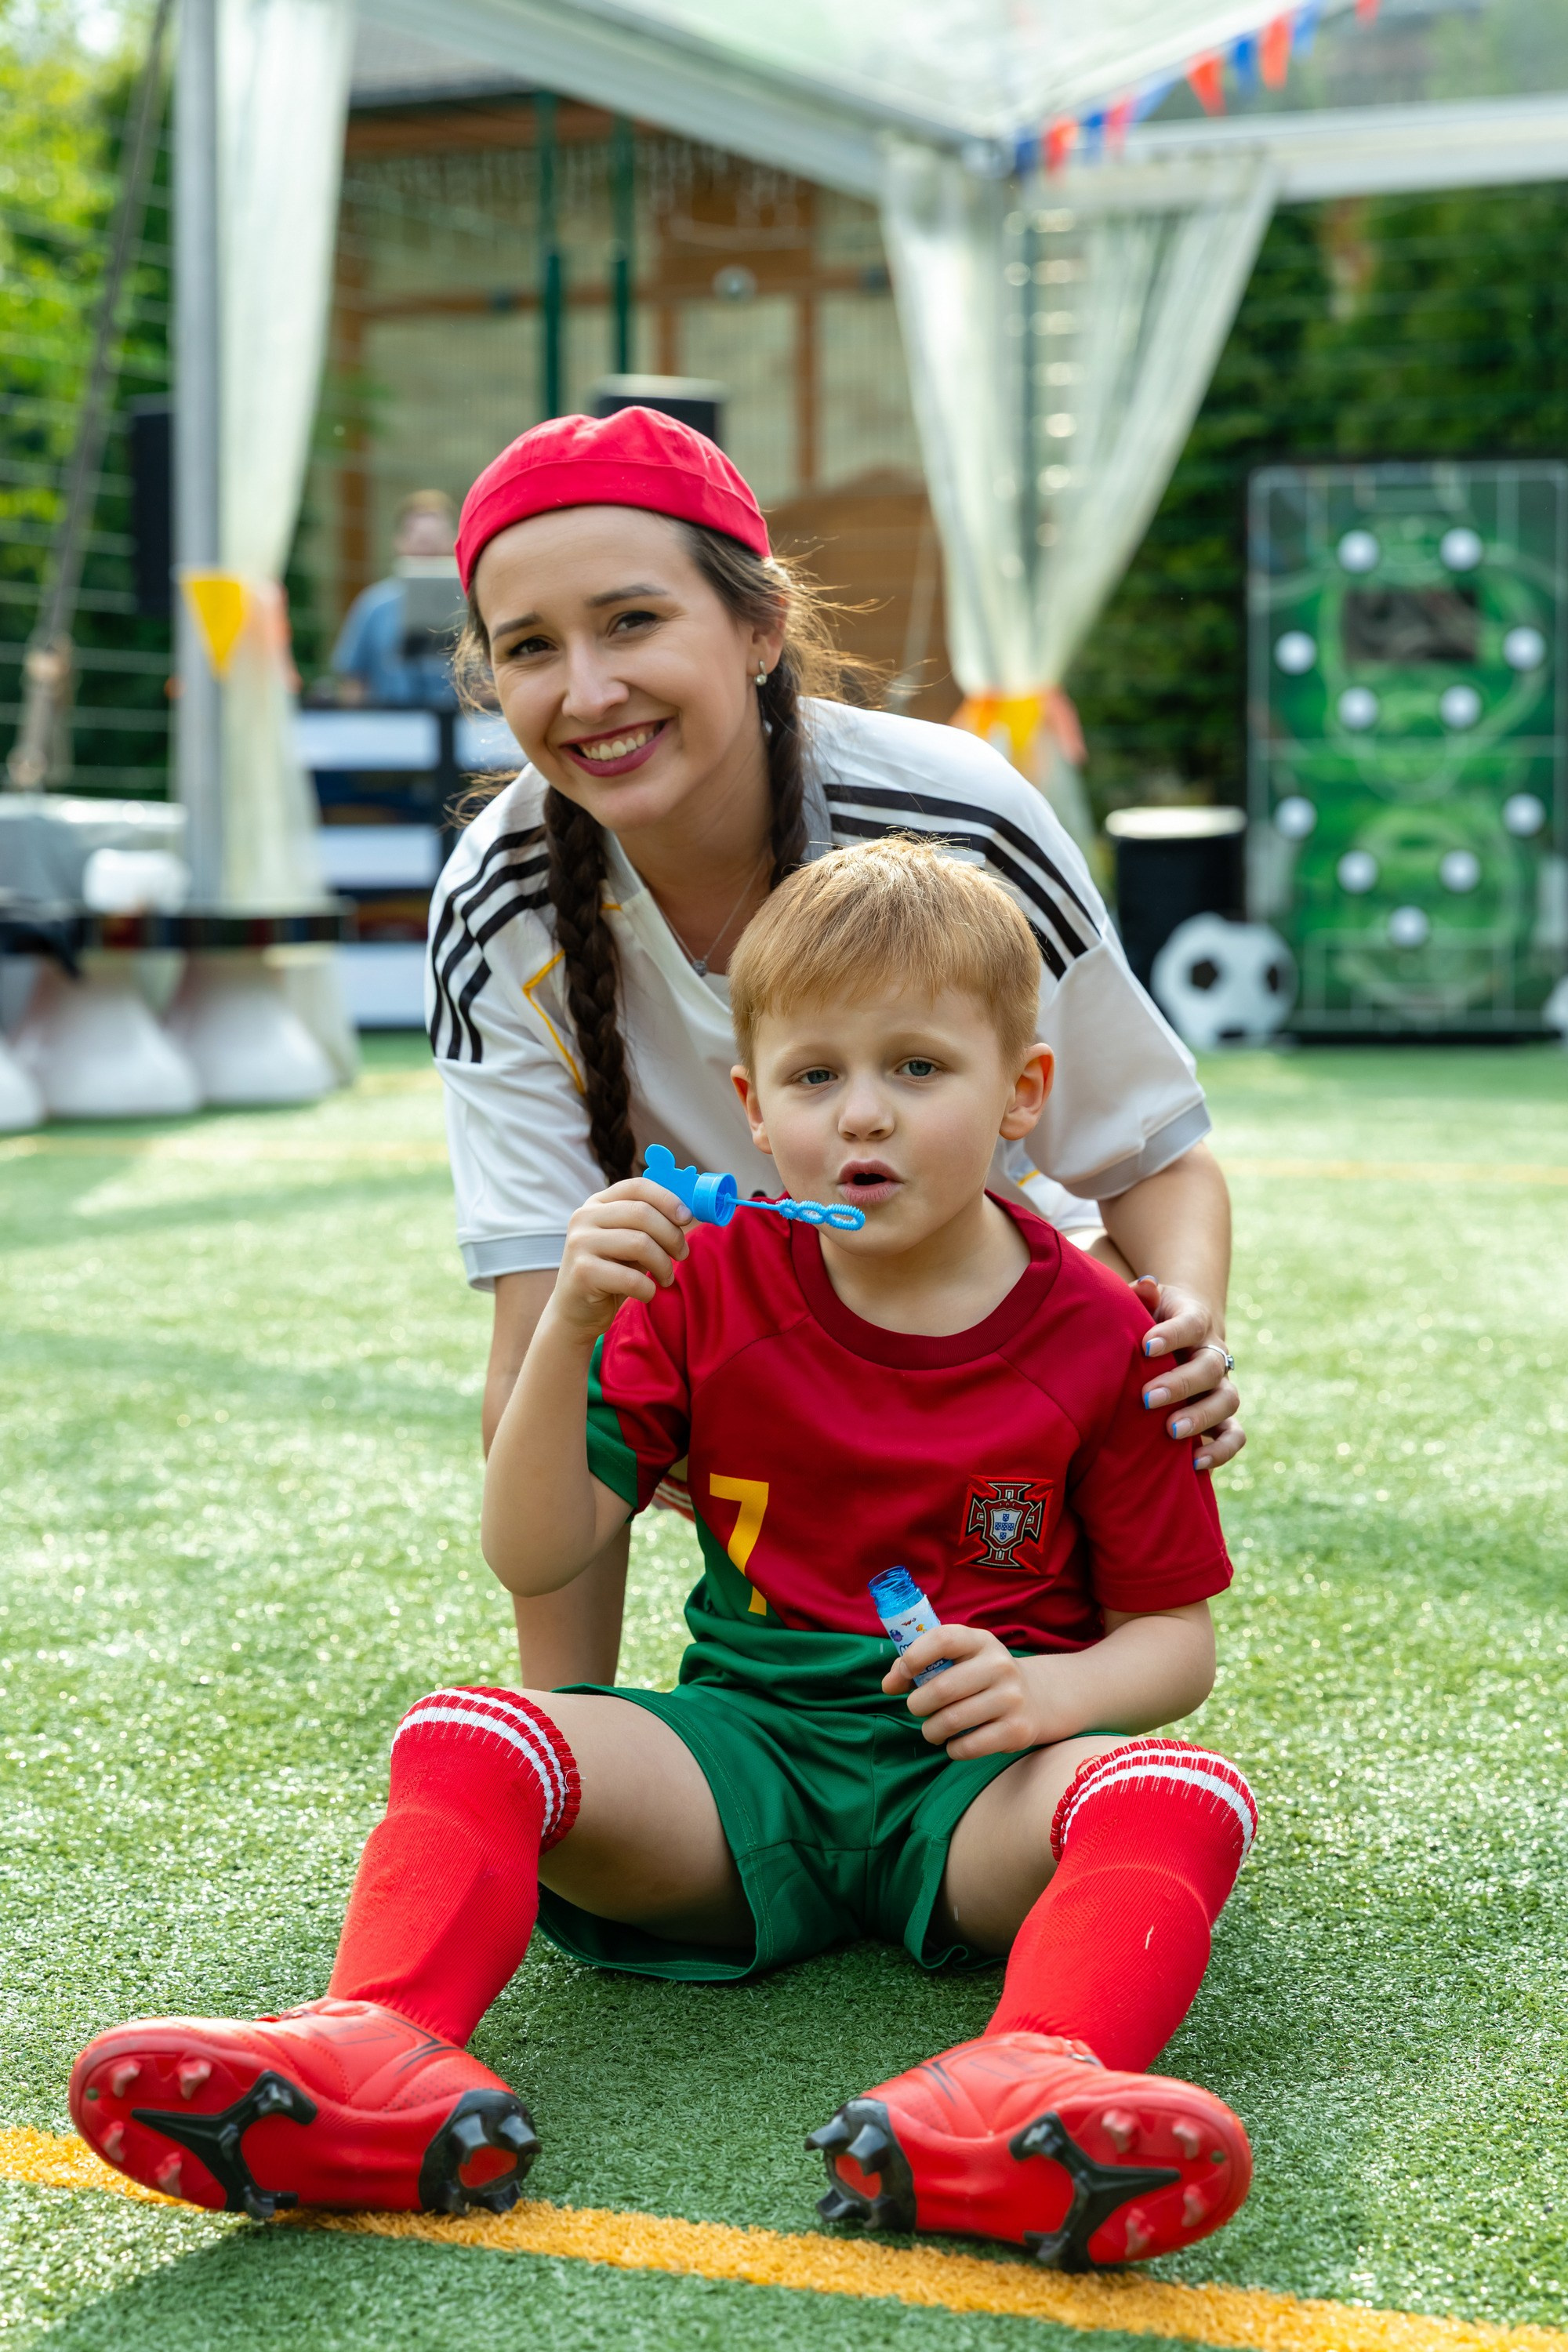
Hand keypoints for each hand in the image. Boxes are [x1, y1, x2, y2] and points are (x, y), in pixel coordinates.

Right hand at [549, 1179, 692, 1341]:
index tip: (687, 1217)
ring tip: (665, 1278)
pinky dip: (649, 1289)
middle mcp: (584, 1217)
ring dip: (664, 1265)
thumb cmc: (610, 1274)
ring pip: (640, 1244)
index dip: (667, 1199)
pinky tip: (646, 1293)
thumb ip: (649, 1225)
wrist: (575, 1312)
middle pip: (642, 1213)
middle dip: (672, 1236)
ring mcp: (580, 1243)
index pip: (637, 1187)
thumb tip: (687, 1213)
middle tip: (682, 1255)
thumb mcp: (629, 1243)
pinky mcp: (582, 1272)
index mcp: (597, 1203)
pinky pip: (632, 1278)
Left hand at [884, 1623, 1044, 1759]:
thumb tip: (888, 1685)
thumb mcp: (958, 1659)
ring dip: (931, 1730)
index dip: (915, 1657)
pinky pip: (969, 1746)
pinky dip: (952, 1749)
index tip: (904, 1674)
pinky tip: (954, 1742)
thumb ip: (919, 1664)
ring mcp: (1012, 1698)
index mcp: (981, 1641)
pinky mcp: (1017, 1730)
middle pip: (942, 1689)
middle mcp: (1000, 1666)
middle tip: (918, 1709)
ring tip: (933, 1729)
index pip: (943, 1639)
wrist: (1034, 1698)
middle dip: (918, 1704)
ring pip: (952, 1721)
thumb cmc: (979, 1676)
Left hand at [1130, 1275, 1243, 1471]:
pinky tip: (1193, 1463)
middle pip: (1209, 1367)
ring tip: (1170, 1431)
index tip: (1145, 1346)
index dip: (1171, 1335)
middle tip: (1147, 1398)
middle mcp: (1214, 1353)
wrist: (1178, 1335)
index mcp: (1195, 1320)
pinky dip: (1220, 1451)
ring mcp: (1221, 1386)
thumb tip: (1145, 1285)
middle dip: (1180, 1384)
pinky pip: (1234, 1436)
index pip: (1190, 1323)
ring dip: (1201, 1417)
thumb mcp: (1145, 1304)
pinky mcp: (1223, 1418)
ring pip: (1228, 1401)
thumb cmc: (1149, 1320)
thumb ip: (1141, 1296)